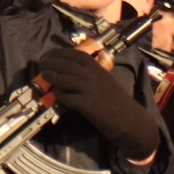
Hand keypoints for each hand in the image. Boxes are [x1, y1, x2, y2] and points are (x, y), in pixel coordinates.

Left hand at [35, 47, 160, 159]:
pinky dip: (60, 95)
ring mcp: (91, 90)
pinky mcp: (88, 105)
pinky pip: (68, 97)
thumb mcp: (107, 82)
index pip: (77, 55)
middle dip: (51, 63)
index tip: (49, 54)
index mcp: (100, 70)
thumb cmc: (118, 102)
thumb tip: (70, 70)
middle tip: (42, 64)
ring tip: (44, 76)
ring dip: (52, 77)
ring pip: (66, 79)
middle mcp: (95, 77)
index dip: (60, 52)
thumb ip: (92, 74)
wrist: (131, 120)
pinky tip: (56, 96)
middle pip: (68, 65)